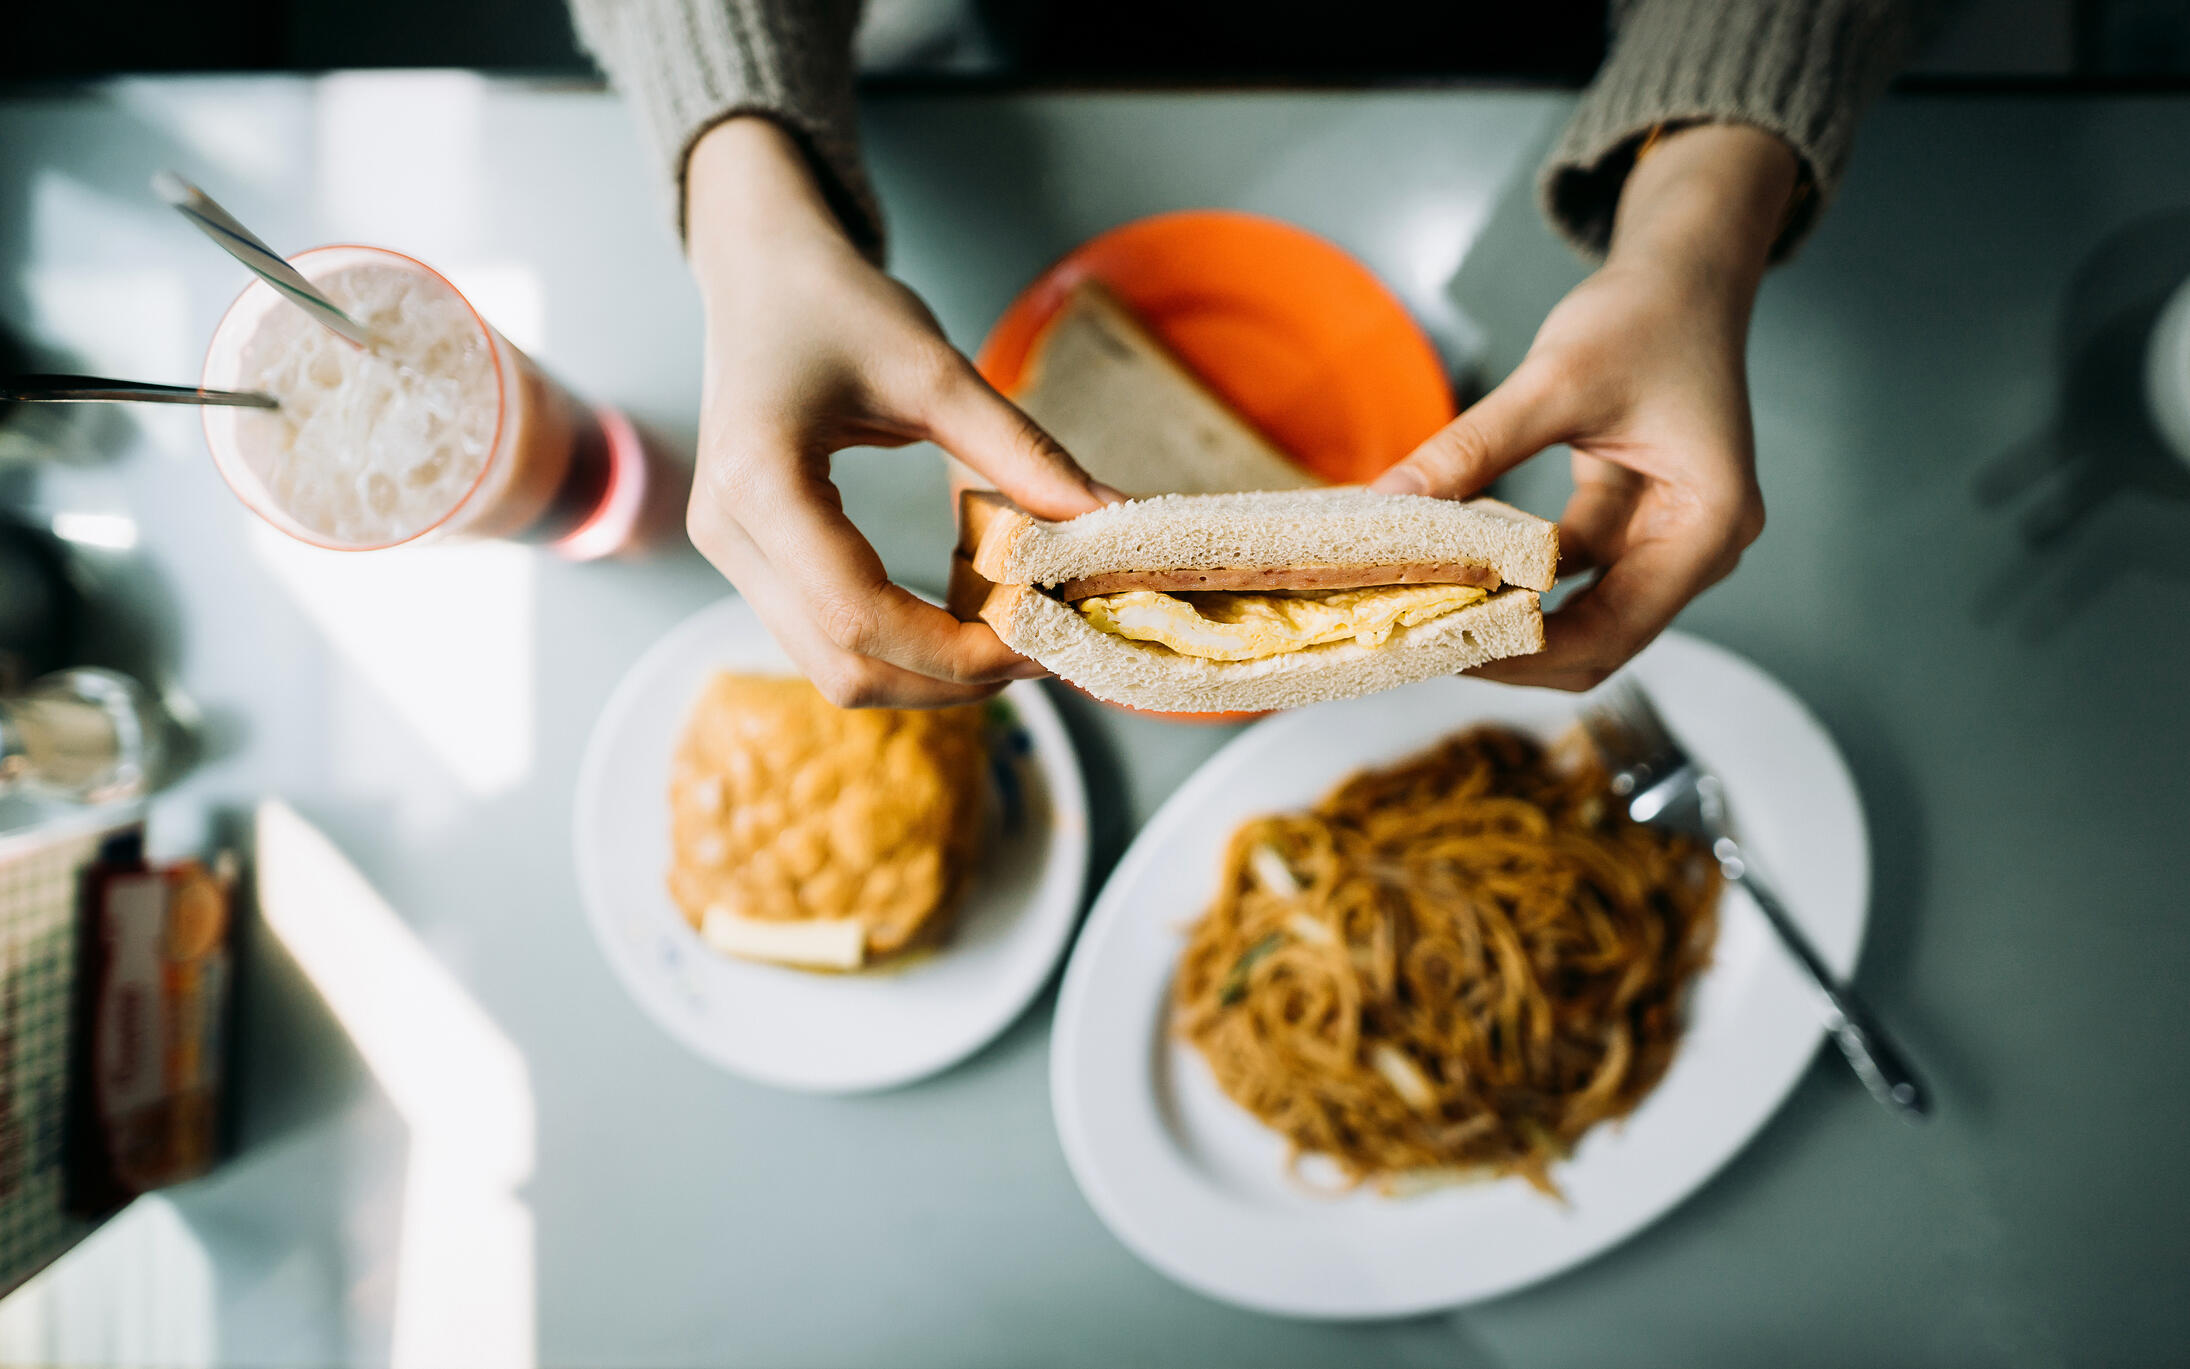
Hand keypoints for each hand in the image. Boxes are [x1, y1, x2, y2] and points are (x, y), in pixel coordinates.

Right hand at [683, 118, 1117, 707]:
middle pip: (846, 667)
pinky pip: (828, 639)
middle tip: (1048, 647)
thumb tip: (1116, 520)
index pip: (861, 616)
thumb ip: (1025, 455)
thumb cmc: (836, 303)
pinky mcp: (749, 561)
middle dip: (954, 678)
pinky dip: (904, 648)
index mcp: (760, 482)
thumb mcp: (937, 371)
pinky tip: (967, 617)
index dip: (960, 652)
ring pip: (836, 670)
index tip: (1046, 640)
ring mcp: (730, 554)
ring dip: (931, 674)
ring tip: (1016, 636)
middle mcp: (728, 532)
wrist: (760, 272)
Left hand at [1373, 124, 1798, 689]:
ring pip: (1581, 616)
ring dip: (1509, 618)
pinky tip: (1452, 571)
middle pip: (1600, 641)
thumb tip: (1388, 501)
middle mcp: (1700, 548)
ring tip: (1426, 616)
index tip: (1444, 648)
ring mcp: (1669, 540)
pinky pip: (1568, 573)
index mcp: (1708, 525)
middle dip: (1512, 649)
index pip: (1611, 632)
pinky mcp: (1634, 522)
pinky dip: (1515, 578)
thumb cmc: (1643, 314)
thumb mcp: (1552, 381)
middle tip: (1421, 643)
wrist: (1683, 272)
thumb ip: (1472, 448)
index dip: (1524, 654)